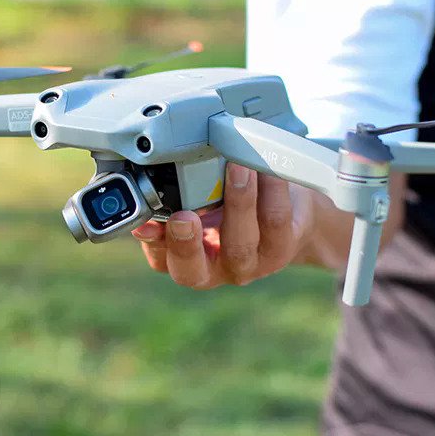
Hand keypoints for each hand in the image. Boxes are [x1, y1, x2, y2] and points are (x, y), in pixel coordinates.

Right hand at [131, 163, 316, 288]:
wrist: (289, 216)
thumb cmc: (231, 202)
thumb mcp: (200, 200)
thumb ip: (177, 196)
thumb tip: (156, 170)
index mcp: (184, 258)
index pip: (159, 259)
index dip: (151, 243)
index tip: (145, 224)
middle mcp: (213, 269)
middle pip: (193, 270)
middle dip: (185, 243)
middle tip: (183, 216)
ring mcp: (248, 264)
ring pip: (239, 242)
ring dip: (236, 202)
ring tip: (237, 168)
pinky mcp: (279, 249)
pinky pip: (274, 219)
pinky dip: (269, 188)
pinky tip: (265, 166)